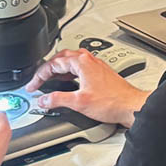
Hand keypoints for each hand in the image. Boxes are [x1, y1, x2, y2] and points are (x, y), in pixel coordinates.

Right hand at [25, 50, 149, 127]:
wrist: (132, 106)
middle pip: (61, 58)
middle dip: (47, 69)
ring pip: (71, 61)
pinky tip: (68, 83)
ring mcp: (95, 66)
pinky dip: (69, 73)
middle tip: (38, 81)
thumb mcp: (79, 102)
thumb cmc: (112, 102)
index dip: (39, 76)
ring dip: (59, 69)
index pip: (53, 64)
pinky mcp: (100, 73)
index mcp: (81, 62)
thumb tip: (43, 100)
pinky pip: (80, 67)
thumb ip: (57, 99)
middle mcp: (89, 60)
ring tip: (50, 80)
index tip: (33, 86)